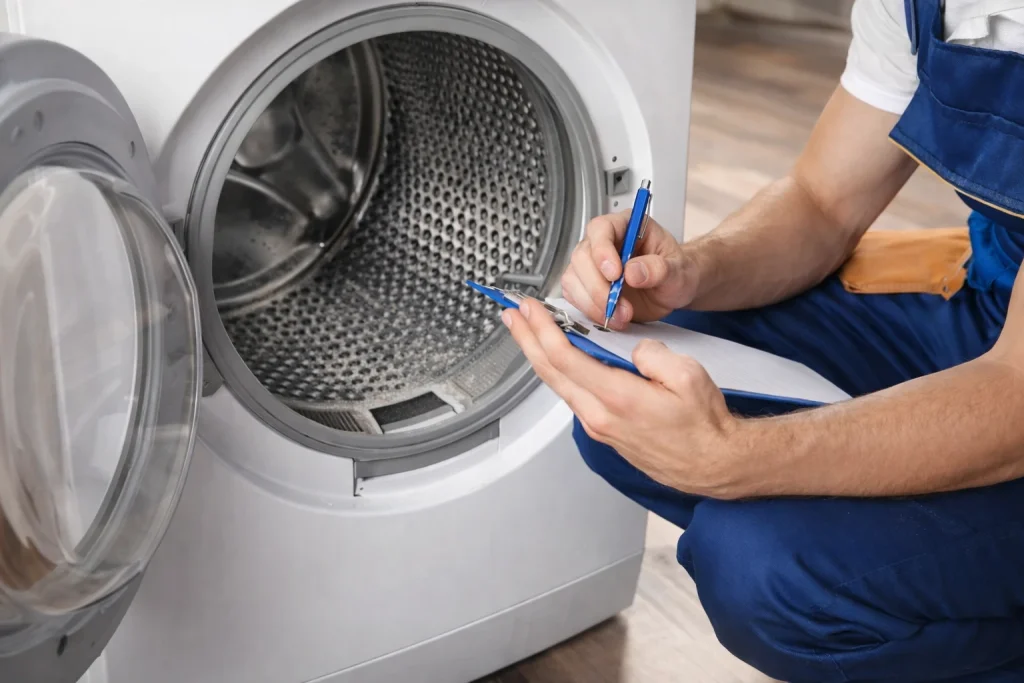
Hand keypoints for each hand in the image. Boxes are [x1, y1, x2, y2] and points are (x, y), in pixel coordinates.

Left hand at [503, 297, 750, 499]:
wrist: (712, 464)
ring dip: (539, 355)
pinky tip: (558, 359)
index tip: (529, 309)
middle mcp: (600, 416)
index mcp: (617, 398)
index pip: (565, 357)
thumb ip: (651, 353)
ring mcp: (599, 426)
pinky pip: (573, 396)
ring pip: (559, 385)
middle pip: (550, 372)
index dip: (541, 329)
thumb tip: (630, 347)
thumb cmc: (704, 425)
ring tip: (527, 333)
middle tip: (511, 315)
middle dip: (527, 339)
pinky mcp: (604, 431)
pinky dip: (559, 372)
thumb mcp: (687, 376)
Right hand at [561, 211, 697, 329]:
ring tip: (622, 316)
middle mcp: (603, 242)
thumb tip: (633, 272)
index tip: (615, 274)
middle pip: (582, 257)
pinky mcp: (586, 286)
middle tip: (619, 305)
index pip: (601, 229)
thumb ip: (659, 268)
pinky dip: (590, 311)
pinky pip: (574, 297)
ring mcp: (591, 264)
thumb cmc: (677, 272)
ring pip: (573, 279)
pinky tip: (612, 318)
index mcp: (626, 226)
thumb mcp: (678, 270)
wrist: (673, 290)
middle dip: (598, 286)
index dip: (602, 251)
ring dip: (594, 303)